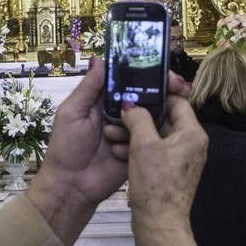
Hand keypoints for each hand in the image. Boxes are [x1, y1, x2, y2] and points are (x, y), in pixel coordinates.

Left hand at [27, 59, 189, 245]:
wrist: (72, 186)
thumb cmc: (66, 147)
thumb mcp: (72, 113)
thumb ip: (88, 88)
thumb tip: (100, 58)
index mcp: (104, 100)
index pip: (128, 79)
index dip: (147, 72)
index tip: (165, 70)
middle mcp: (120, 112)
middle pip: (146, 95)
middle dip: (164, 89)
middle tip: (180, 88)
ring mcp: (133, 131)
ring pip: (154, 115)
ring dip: (164, 110)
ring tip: (179, 106)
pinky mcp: (141, 149)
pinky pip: (153, 137)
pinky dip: (157, 134)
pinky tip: (165, 132)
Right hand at [120, 96, 208, 232]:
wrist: (159, 224)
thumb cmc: (155, 184)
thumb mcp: (143, 145)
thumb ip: (138, 118)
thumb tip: (131, 104)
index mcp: (192, 134)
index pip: (177, 102)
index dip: (156, 95)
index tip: (136, 91)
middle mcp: (191, 144)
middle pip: (164, 119)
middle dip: (139, 117)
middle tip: (117, 112)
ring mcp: (181, 159)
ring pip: (156, 136)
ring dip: (134, 133)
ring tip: (110, 132)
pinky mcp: (170, 172)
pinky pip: (154, 152)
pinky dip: (138, 148)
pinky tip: (117, 150)